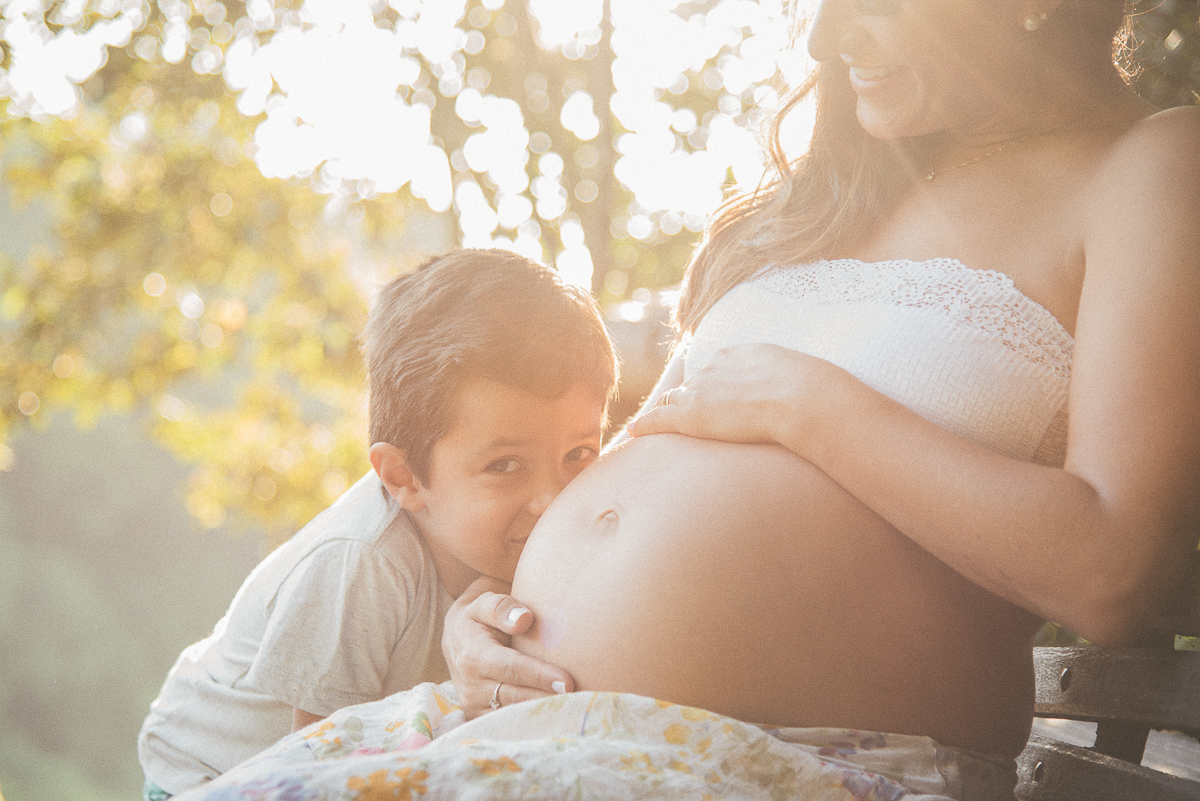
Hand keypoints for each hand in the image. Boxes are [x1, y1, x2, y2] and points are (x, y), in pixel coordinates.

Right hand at [442, 576, 573, 718]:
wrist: (458, 640)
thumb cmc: (479, 618)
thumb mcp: (485, 603)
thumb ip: (502, 607)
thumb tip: (524, 619)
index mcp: (472, 655)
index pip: (511, 668)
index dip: (539, 676)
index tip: (567, 681)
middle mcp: (470, 686)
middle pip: (516, 697)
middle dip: (547, 700)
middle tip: (579, 701)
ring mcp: (474, 706)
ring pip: (514, 716)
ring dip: (543, 714)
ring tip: (573, 710)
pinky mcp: (480, 719)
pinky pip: (510, 725)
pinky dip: (534, 723)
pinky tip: (558, 717)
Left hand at [628, 343, 823, 445]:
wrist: (801, 397)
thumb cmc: (812, 390)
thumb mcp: (798, 372)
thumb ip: (787, 378)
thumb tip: (804, 388)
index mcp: (737, 354)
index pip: (714, 370)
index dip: (711, 385)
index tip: (711, 396)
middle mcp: (712, 368)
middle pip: (691, 384)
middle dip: (686, 398)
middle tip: (681, 413)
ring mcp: (700, 391)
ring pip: (674, 400)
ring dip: (667, 412)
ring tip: (654, 425)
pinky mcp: (692, 415)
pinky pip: (660, 418)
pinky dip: (645, 425)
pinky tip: (634, 432)